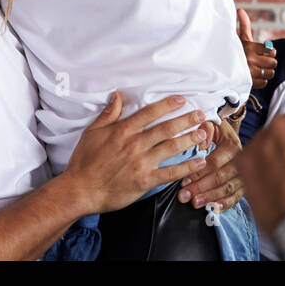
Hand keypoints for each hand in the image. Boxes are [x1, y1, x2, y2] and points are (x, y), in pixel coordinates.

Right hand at [60, 93, 210, 213]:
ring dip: (190, 139)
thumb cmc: (84, 161)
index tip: (182, 100)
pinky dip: (187, 167)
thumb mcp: (92, 132)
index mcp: (123, 131)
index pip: (150, 113)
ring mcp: (141, 163)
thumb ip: (108, 114)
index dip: (168, 105)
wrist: (81, 189)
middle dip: (186, 120)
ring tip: (204, 133)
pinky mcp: (145, 180)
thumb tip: (117, 96)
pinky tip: (199, 162)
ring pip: (172, 147)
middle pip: (166, 128)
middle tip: (201, 114)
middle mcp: (135, 144)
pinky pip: (170, 173)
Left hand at [179, 113, 244, 211]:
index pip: (215, 162)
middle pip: (221, 178)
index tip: (184, 180)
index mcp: (232, 145)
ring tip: (195, 203)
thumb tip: (199, 144)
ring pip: (228, 189)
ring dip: (211, 198)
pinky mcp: (243, 184)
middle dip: (202, 188)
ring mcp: (244, 173)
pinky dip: (225, 204)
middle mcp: (241, 161)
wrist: (229, 134)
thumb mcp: (210, 124)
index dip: (199, 172)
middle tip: (185, 195)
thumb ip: (204, 130)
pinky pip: (236, 197)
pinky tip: (214, 209)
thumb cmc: (215, 130)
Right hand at [237, 8, 276, 88]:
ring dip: (266, 71)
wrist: (217, 68)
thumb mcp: (239, 38)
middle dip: (269, 62)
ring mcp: (250, 73)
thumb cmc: (231, 51)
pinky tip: (254, 76)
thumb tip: (240, 10)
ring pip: (270, 73)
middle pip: (273, 62)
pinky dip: (261, 80)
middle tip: (261, 60)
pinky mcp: (249, 83)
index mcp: (249, 47)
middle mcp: (250, 60)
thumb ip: (244, 25)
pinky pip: (264, 83)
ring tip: (258, 68)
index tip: (263, 51)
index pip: (271, 50)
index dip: (269, 51)